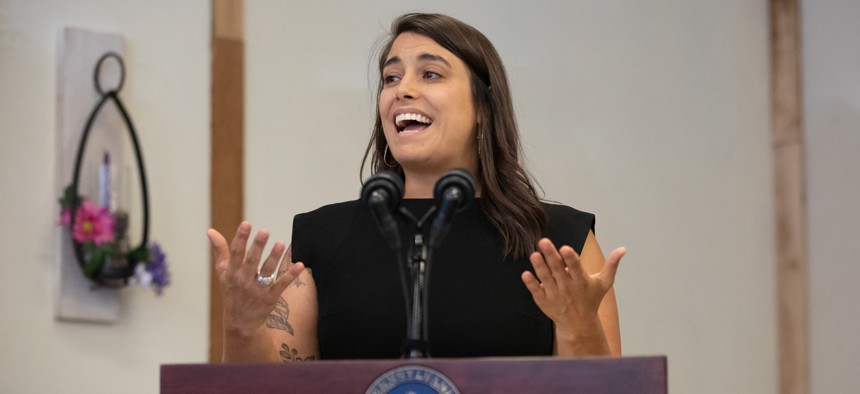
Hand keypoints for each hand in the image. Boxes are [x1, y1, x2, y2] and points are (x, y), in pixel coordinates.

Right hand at [208, 221, 304, 336]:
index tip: (246, 223)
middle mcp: (244, 280)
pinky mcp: (270, 298)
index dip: (241, 238)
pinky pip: (281, 284)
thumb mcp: (222, 272)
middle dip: (258, 246)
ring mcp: (257, 289)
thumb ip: (220, 250)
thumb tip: (211, 230)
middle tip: (265, 231)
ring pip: (267, 271)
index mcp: (232, 272)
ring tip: (281, 243)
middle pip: (251, 261)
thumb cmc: (231, 291)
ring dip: (274, 257)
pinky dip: (291, 275)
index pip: (236, 253)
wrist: (239, 321)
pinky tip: (300, 265)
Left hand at [522, 238, 624, 336]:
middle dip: (551, 256)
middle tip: (543, 241)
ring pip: (546, 279)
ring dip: (539, 267)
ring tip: (534, 255)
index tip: (565, 248)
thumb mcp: (604, 283)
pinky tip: (525, 274)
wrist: (578, 324)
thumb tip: (623, 249)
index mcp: (582, 281)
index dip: (571, 259)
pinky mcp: (544, 301)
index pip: (576, 268)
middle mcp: (568, 288)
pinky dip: (531, 284)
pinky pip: (536, 291)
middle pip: (558, 269)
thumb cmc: (591, 299)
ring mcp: (555, 295)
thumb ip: (611, 265)